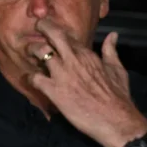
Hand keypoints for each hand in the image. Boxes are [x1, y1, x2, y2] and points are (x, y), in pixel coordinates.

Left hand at [27, 21, 146, 146]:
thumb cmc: (118, 96)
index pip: (67, 35)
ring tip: (28, 54)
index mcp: (87, 54)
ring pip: (40, 52)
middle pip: (53, 34)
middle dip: (42, 27)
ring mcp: (62, 74)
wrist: (115, 119)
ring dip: (31, 51)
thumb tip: (112, 35)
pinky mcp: (54, 91)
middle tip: (36, 28)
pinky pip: (35, 78)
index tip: (50, 32)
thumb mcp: (117, 69)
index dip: (57, 32)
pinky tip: (30, 79)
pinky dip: (30, 77)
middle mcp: (73, 59)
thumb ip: (111, 51)